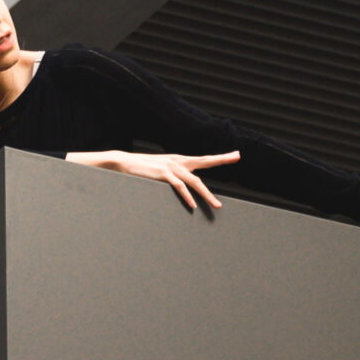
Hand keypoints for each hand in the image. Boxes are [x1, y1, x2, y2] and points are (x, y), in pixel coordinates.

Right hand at [65, 148, 240, 212]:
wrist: (123, 163)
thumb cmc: (142, 169)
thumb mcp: (161, 170)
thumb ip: (174, 175)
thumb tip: (186, 185)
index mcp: (179, 160)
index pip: (203, 158)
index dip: (220, 157)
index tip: (235, 154)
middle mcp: (177, 160)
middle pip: (204, 161)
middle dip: (221, 159)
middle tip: (236, 157)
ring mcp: (170, 166)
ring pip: (194, 180)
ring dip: (206, 194)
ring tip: (216, 205)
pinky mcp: (162, 173)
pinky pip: (179, 186)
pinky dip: (187, 196)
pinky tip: (193, 205)